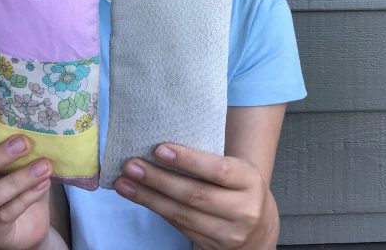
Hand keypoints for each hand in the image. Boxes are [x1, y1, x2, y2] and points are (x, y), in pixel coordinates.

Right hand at [0, 100, 53, 249]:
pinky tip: (44, 183)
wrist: (31, 224)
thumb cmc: (21, 182)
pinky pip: (6, 215)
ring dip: (17, 180)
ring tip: (44, 166)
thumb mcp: (19, 158)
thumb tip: (38, 108)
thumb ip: (19, 138)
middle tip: (24, 142)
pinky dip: (27, 197)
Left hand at [114, 144, 278, 249]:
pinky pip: (180, 227)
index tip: (160, 149)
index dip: (188, 160)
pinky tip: (141, 198)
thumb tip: (164, 145)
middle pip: (195, 195)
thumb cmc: (239, 187)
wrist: (259, 228)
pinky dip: (157, 211)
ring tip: (125, 183)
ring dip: (149, 198)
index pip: (218, 170)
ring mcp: (228, 234)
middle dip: (159, 180)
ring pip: (182, 215)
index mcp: (249, 181)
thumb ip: (209, 160)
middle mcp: (243, 210)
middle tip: (132, 166)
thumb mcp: (237, 169)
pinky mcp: (212, 248)